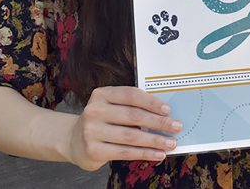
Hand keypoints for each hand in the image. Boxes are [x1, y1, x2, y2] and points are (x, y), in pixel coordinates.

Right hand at [67, 86, 181, 170]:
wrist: (73, 141)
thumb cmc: (102, 121)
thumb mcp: (111, 107)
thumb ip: (131, 107)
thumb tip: (164, 115)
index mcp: (101, 94)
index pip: (131, 95)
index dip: (151, 102)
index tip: (168, 110)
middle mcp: (94, 110)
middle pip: (133, 116)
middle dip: (158, 122)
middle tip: (176, 127)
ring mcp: (92, 131)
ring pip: (131, 136)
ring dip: (155, 140)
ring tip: (171, 143)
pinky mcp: (94, 150)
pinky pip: (125, 152)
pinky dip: (145, 153)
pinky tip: (158, 154)